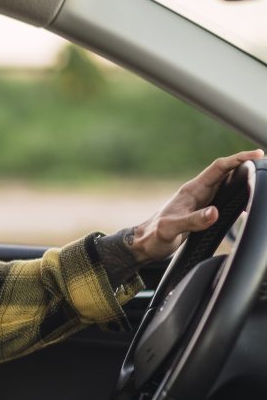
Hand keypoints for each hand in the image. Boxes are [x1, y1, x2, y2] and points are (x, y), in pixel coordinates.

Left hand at [96, 150, 263, 285]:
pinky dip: (236, 194)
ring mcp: (199, 201)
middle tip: (264, 163)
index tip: (256, 155)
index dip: (238, 159)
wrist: (144, 244)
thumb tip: (214, 212)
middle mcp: (197, 192)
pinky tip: (245, 199)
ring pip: (225, 184)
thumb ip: (193, 221)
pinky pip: (222, 197)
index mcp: (191, 191)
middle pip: (225, 172)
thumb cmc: (154, 236)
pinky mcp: (201, 211)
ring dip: (242, 178)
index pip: (218, 168)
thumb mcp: (172, 229)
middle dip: (245, 164)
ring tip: (259, 176)